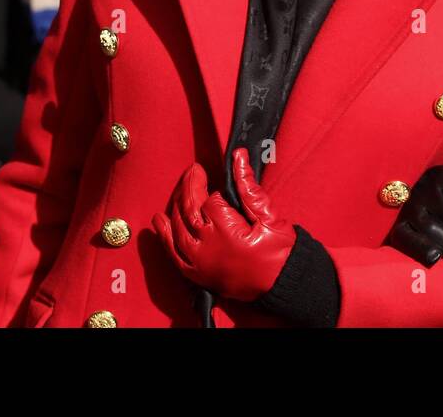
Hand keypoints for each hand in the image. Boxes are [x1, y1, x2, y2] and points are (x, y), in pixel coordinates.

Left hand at [152, 147, 296, 301]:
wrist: (282, 284)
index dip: (211, 188)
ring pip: (178, 229)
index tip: (216, 181)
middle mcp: (208, 246)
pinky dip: (165, 237)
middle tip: (194, 170)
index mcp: (227, 231)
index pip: (209, 201)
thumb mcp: (269, 215)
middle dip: (190, 186)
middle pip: (189, 210)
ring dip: (176, 206)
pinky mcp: (198, 275)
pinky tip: (160, 221)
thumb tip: (238, 157)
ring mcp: (200, 262)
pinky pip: (174, 254)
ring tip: (180, 189)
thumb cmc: (280, 252)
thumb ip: (249, 186)